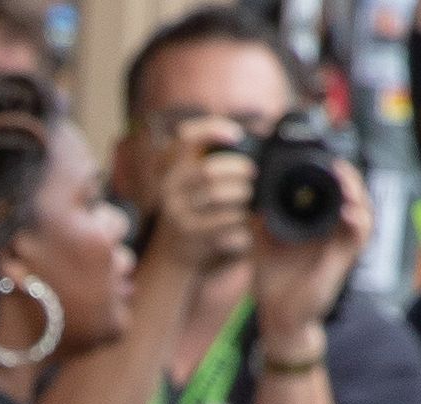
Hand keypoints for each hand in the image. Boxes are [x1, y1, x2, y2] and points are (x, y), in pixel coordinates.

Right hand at [153, 120, 255, 272]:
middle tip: (251, 173)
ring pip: (218, 195)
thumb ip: (210, 159)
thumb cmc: (195, 209)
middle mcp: (169, 189)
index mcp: (170, 168)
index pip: (185, 140)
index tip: (237, 136)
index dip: (211, 131)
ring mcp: (178, 213)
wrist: (173, 255)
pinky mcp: (191, 234)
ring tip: (247, 197)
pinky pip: (226, 220)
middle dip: (238, 169)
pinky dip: (241, 219)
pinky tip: (243, 222)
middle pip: (208, 171)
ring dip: (242, 194)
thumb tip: (251, 139)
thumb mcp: (191, 182)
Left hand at [252, 158, 370, 339]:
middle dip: (349, 177)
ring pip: (363, 212)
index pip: (335, 191)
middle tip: (336, 164)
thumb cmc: (274, 279)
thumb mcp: (262, 240)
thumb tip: (248, 192)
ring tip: (345, 180)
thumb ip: (260, 217)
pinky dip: (358, 222)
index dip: (335, 174)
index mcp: (318, 224)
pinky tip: (348, 211)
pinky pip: (359, 238)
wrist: (278, 317)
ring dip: (357, 194)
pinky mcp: (343, 262)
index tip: (323, 158)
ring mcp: (341, 246)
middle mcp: (334, 232)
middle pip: (354, 196)